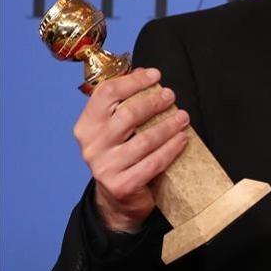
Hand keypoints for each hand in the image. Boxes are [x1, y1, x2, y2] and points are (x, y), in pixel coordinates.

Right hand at [73, 67, 188, 232]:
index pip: (105, 94)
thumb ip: (125, 101)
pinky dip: (171, 148)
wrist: (118, 199)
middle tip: (171, 96)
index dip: (132, 82)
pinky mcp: (121, 185)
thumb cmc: (122, 155)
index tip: (155, 75)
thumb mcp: (117, 128)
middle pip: (127, 115)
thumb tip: (143, 71)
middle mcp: (92, 145)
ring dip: (168, 125)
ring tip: (183, 117)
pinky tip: (183, 139)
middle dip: (154, 103)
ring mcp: (105, 167)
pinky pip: (153, 162)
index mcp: (87, 126)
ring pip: (144, 140)